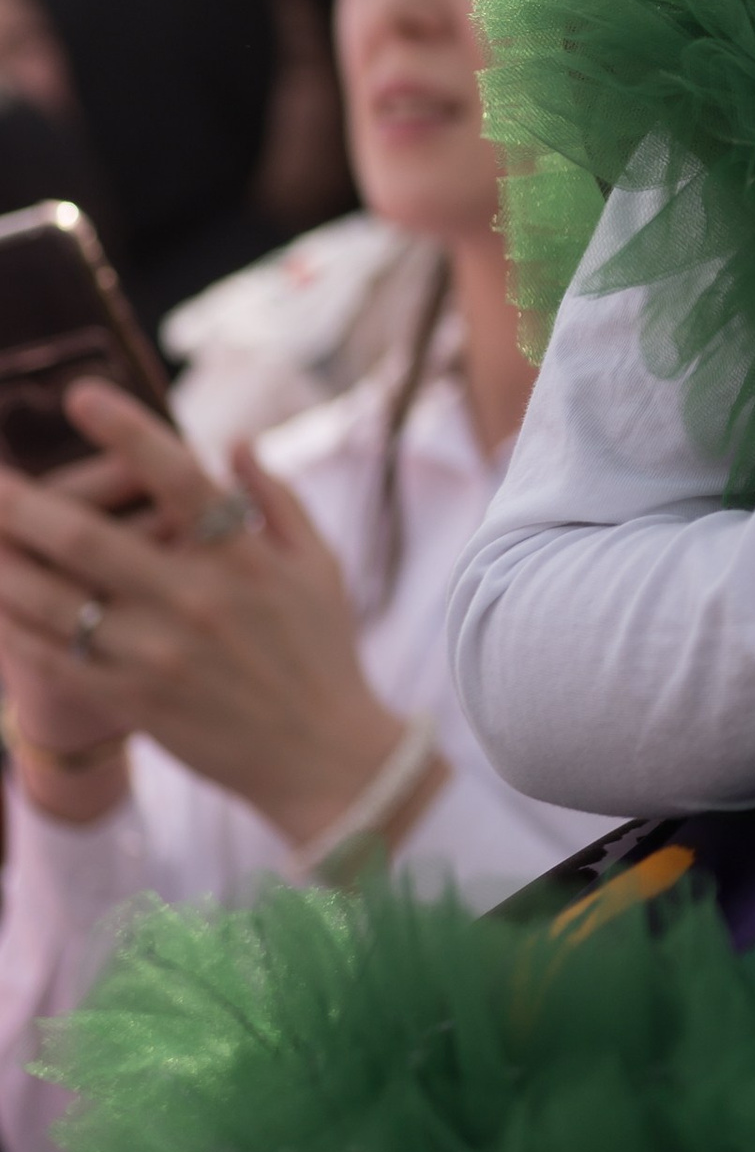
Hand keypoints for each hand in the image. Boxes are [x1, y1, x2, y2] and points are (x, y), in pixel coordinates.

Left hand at [0, 380, 430, 850]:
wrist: (324, 758)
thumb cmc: (324, 652)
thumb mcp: (319, 565)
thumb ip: (276, 497)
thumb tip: (234, 440)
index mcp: (242, 558)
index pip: (175, 477)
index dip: (125, 430)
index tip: (80, 393)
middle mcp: (193, 601)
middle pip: (86, 538)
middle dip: (22, 502)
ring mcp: (157, 656)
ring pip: (54, 602)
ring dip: (3, 565)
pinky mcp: (134, 702)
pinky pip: (55, 660)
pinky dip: (14, 630)